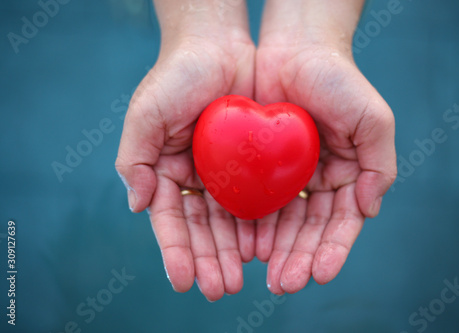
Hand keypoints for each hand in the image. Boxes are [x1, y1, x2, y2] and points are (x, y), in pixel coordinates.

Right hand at [115, 0, 255, 300]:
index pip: (170, 220)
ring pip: (229, 221)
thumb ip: (136, 159)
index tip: (185, 281)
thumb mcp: (147, 113)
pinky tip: (262, 248)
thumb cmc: (177, 75)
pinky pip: (257, 199)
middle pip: (202, 229)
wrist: (217, 45)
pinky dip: (258, 225)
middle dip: (209, 260)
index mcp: (166, 171)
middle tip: (220, 289)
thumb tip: (138, 206)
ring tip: (241, 278)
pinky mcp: (253, 164)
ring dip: (233, 252)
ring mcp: (225, 173)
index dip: (176, 251)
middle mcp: (195, 178)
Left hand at [254, 0, 396, 293]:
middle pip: (310, 230)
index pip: (342, 222)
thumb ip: (379, 165)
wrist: (295, 48)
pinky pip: (257, 201)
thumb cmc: (337, 79)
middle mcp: (318, 181)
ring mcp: (288, 176)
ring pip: (283, 223)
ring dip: (277, 251)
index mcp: (347, 175)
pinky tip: (249, 247)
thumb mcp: (372, 118)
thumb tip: (370, 210)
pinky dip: (255, 226)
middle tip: (286, 285)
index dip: (333, 250)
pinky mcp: (260, 167)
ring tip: (268, 277)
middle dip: (300, 258)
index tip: (320, 274)